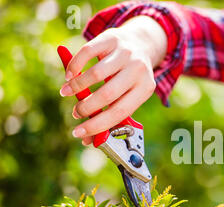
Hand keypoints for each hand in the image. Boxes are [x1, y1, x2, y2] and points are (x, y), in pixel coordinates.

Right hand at [60, 16, 167, 144]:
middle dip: (87, 108)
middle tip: (76, 113)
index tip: (79, 134)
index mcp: (145, 88)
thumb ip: (111, 115)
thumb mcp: (129, 95)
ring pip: (96, 74)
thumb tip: (88, 140)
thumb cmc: (130, 78)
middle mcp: (138, 70)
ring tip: (66, 92)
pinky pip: (87, 52)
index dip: (98, 125)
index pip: (120, 112)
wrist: (140, 43)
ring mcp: (125, 52)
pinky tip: (70, 75)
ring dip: (76, 87)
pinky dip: (74, 66)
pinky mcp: (111, 38)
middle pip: (108, 94)